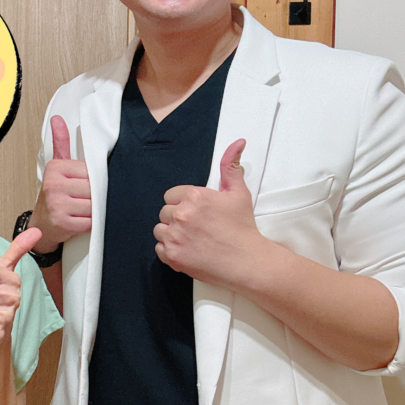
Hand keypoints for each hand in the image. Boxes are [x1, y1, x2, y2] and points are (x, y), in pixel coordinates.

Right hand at [29, 115, 90, 252]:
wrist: (42, 226)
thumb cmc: (54, 195)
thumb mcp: (57, 167)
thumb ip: (61, 143)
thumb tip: (57, 120)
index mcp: (55, 168)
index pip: (90, 171)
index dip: (92, 180)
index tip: (81, 186)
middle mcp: (54, 185)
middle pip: (93, 188)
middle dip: (93, 196)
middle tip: (82, 200)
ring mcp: (57, 205)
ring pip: (93, 205)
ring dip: (92, 210)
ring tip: (81, 210)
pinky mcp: (63, 223)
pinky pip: (90, 221)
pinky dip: (90, 223)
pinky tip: (80, 220)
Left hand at [154, 139, 263, 285]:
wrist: (246, 261)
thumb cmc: (242, 228)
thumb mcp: (239, 193)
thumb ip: (231, 167)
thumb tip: (238, 143)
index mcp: (194, 197)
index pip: (171, 195)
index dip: (182, 203)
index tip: (194, 212)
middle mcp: (181, 214)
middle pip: (164, 212)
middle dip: (176, 218)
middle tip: (195, 226)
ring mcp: (174, 236)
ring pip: (159, 230)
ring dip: (170, 233)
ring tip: (190, 238)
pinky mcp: (172, 256)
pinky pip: (159, 249)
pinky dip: (169, 250)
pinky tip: (186, 250)